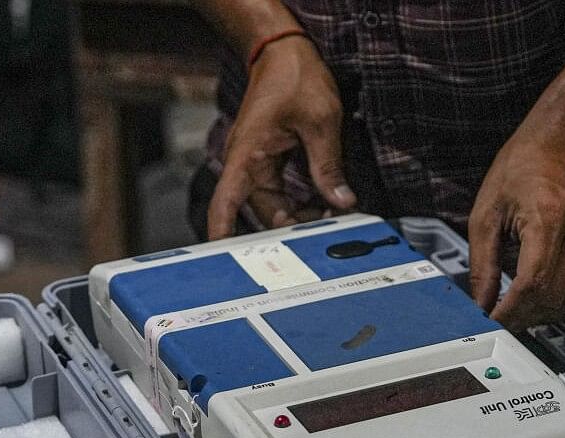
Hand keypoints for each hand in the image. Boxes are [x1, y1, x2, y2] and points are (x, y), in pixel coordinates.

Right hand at [207, 36, 356, 238]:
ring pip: (276, 203)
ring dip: (300, 214)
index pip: (225, 203)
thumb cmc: (293, 75)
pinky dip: (302, 198)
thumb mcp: (320, 121)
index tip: (223, 258)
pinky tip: (325, 200)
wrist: (283, 51)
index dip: (222, 232)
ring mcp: (257, 162)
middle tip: (327, 229)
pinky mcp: (270, 159)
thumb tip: (342, 200)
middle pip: (262, 211)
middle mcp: (247, 163)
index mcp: (247, 155)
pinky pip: (283, 189)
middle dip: (292, 226)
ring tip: (332, 214)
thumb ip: (328, 165)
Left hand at [468, 134, 564, 331]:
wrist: (560, 146)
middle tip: (506, 314)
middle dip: (525, 315)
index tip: (494, 320)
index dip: (510, 311)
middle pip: (554, 298)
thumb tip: (479, 304)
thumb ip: (481, 264)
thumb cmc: (521, 171)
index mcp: (549, 218)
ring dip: (550, 314)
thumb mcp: (486, 215)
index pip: (531, 284)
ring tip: (530, 305)